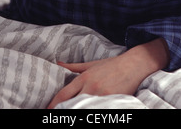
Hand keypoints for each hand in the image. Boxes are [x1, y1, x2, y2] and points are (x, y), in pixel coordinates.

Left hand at [47, 39, 168, 108]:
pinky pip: (99, 111)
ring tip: (69, 116)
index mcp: (84, 78)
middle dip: (63, 111)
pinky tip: (88, 113)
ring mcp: (102, 95)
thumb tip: (58, 64)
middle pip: (71, 104)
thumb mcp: (91, 64)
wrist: (133, 65)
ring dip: (77, 112)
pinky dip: (92, 113)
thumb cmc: (112, 65)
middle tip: (55, 117)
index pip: (64, 94)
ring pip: (84, 109)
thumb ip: (74, 67)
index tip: (47, 111)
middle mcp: (91, 87)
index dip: (53, 105)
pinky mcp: (112, 101)